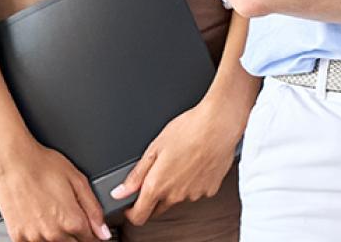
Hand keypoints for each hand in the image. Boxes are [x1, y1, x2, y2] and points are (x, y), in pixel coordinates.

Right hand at [0, 137, 110, 241]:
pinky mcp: (18, 237)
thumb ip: (94, 209)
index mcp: (71, 221)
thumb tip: (103, 231)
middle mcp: (53, 234)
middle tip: (68, 217)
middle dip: (76, 236)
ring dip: (59, 238)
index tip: (89, 228)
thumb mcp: (78, 181)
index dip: (92, 233)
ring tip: (52, 215)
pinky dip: (40, 238)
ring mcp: (34, 237)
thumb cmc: (43, 166)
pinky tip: (39, 222)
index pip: (90, 240)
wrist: (12, 162)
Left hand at [111, 94, 247, 224]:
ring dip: (175, 188)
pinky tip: (195, 164)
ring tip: (181, 161)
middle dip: (153, 198)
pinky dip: (192, 183)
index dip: (132, 212)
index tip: (131, 203)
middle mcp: (175, 195)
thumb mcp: (155, 147)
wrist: (219, 124)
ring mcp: (194, 194)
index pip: (139, 216)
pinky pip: (195, 192)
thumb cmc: (189, 129)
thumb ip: (136, 175)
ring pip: (178, 198)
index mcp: (158, 185)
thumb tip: (120, 192)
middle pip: (158, 209)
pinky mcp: (210, 190)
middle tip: (158, 174)